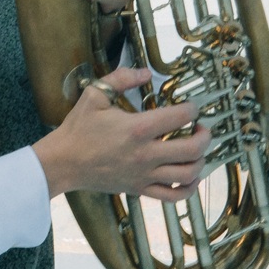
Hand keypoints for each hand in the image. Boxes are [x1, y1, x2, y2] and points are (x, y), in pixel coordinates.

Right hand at [33, 66, 208, 202]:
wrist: (63, 162)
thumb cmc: (78, 129)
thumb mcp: (95, 95)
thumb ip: (121, 78)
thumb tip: (145, 72)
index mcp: (137, 128)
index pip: (180, 117)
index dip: (192, 109)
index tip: (190, 106)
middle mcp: (145, 154)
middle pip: (192, 149)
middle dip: (205, 135)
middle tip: (201, 128)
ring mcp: (144, 174)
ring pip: (187, 173)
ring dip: (200, 159)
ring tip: (196, 149)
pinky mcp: (140, 188)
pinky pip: (173, 196)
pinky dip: (188, 188)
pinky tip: (190, 176)